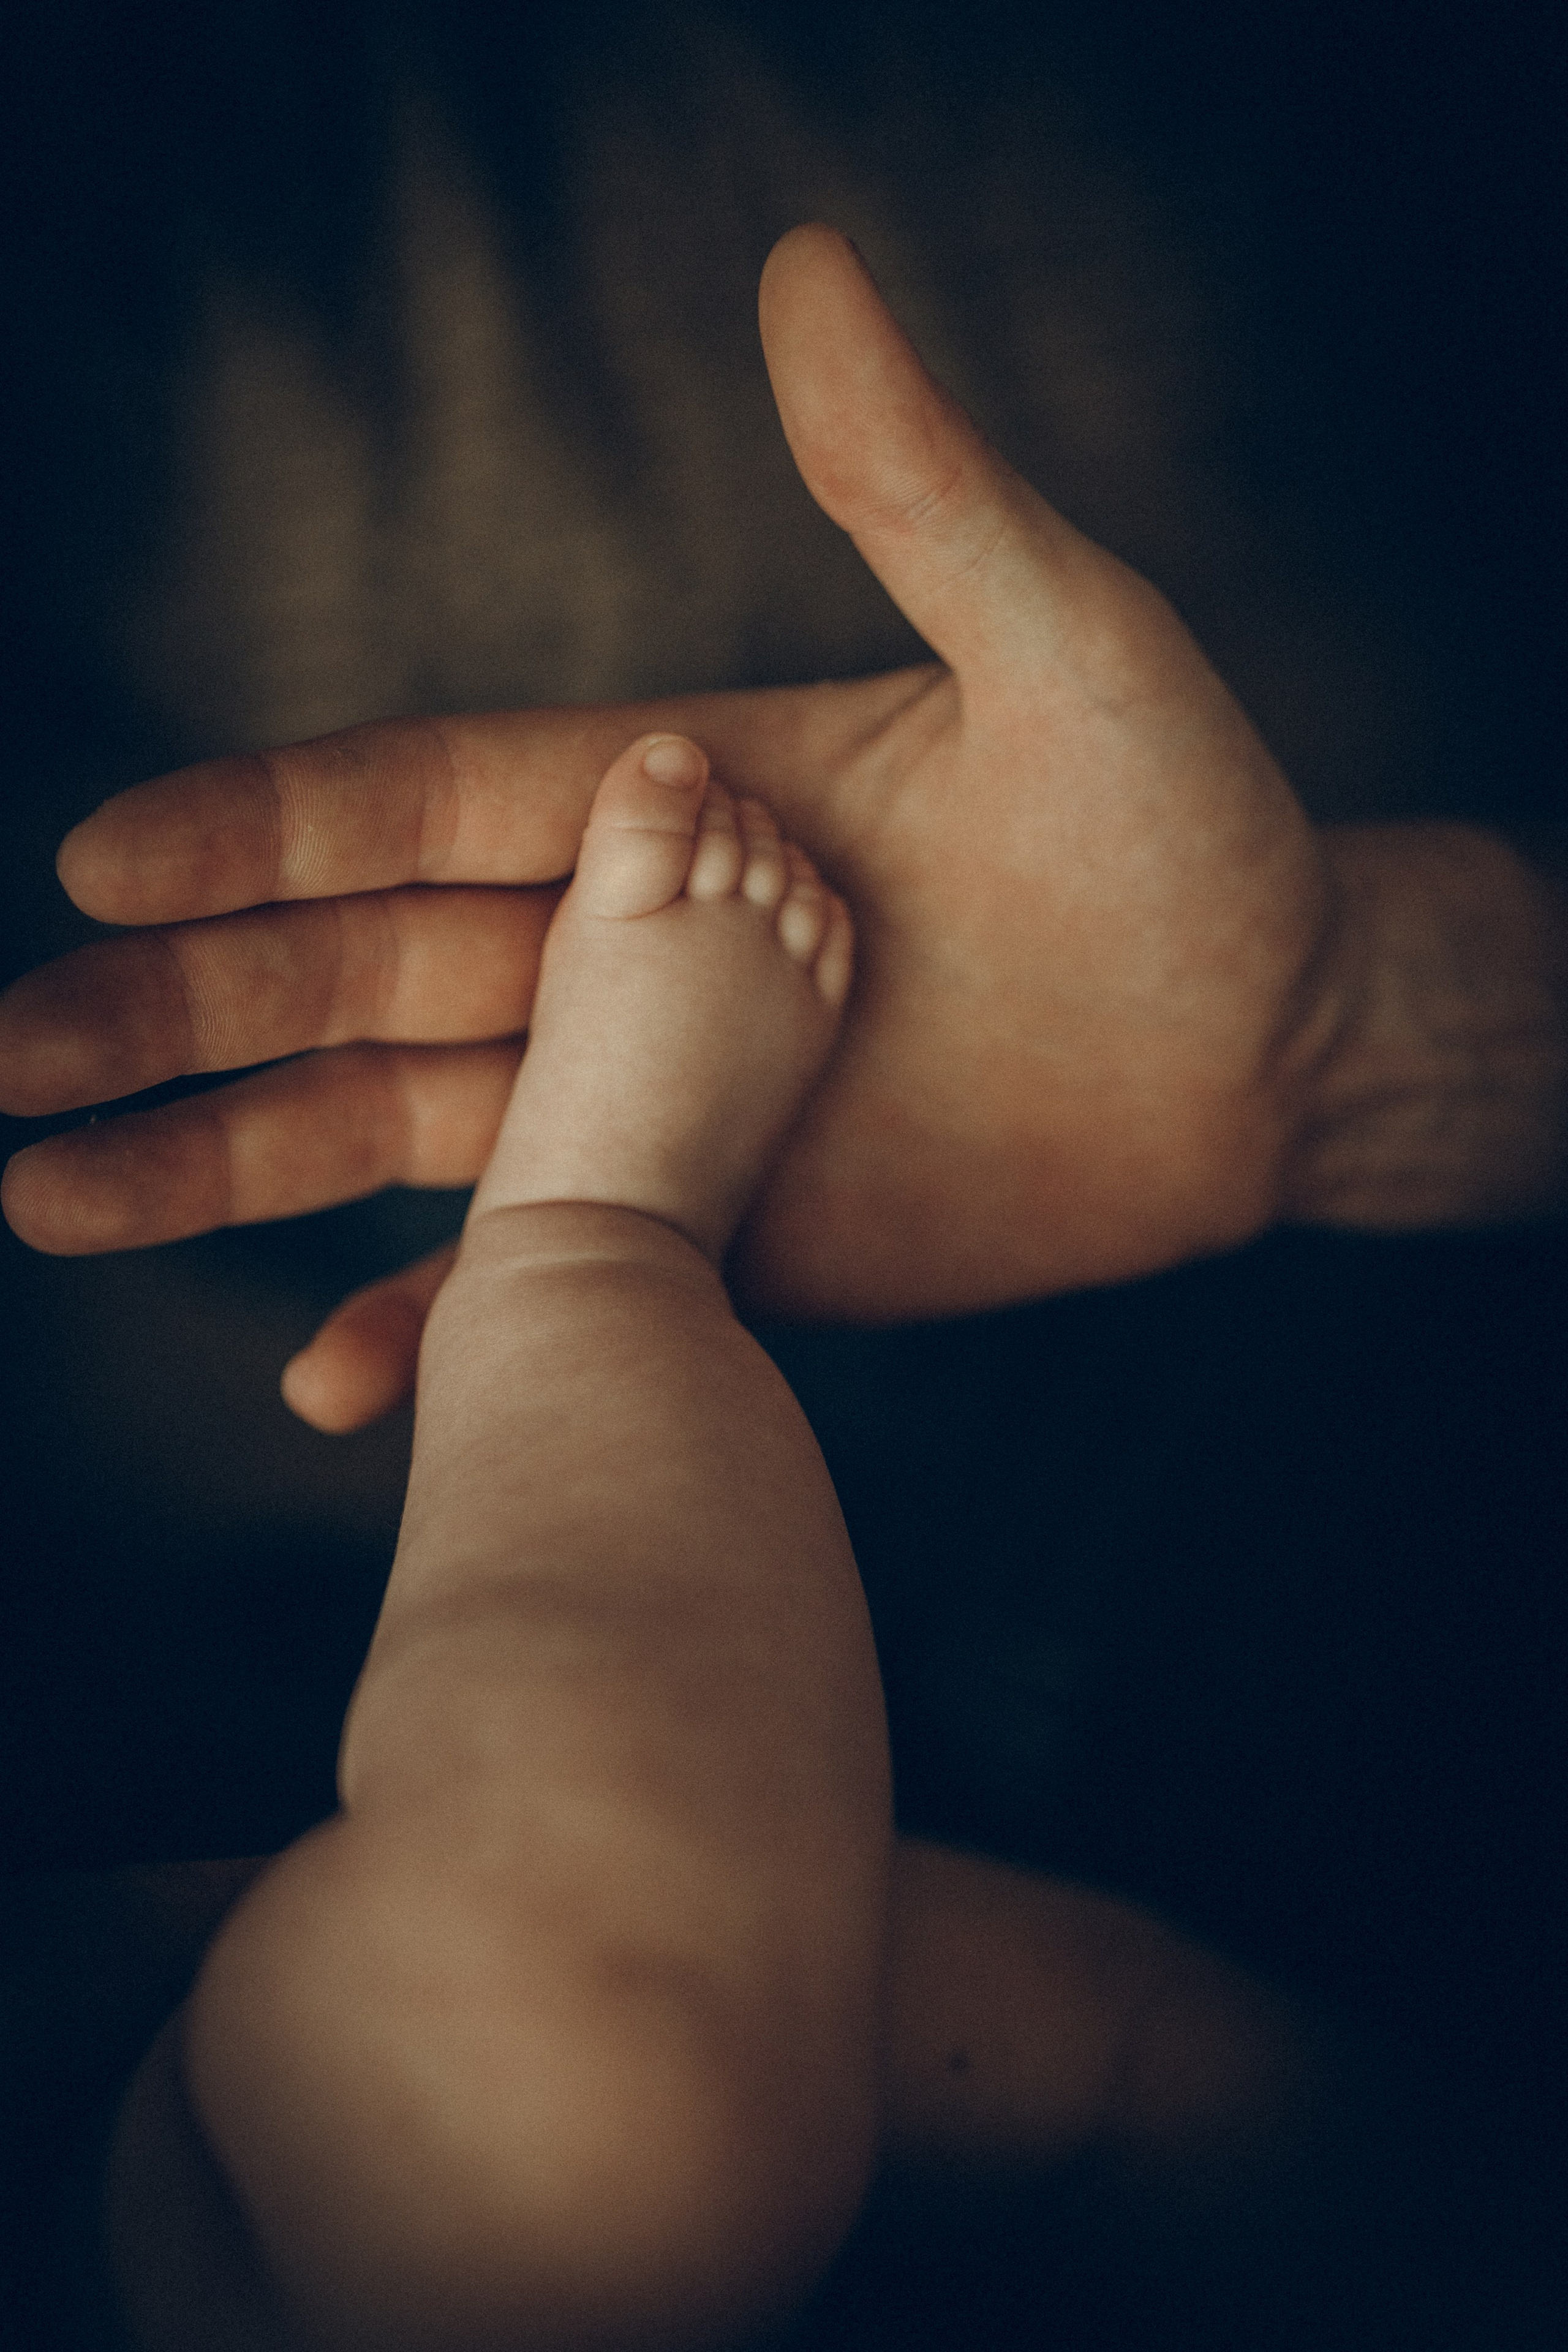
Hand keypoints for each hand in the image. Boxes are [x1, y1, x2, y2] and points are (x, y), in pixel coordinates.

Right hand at [0, 226, 1332, 1427]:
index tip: (103, 859)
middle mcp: (633, 948)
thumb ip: (921, 488)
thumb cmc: (1192, 832)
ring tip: (53, 1197)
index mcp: (674, 800)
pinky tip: (315, 1378)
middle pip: (359, 973)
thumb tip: (805, 265)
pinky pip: (550, 1277)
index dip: (264, 832)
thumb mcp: (1065, 646)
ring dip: (232, 1166)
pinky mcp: (728, 1229)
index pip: (421, 802)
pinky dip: (438, 1327)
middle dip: (183, 1010)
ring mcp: (666, 1098)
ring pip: (404, 1130)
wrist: (1267, 1048)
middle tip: (9, 1057)